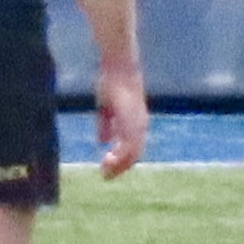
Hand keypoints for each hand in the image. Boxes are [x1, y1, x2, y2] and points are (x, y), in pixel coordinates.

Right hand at [94, 59, 148, 178]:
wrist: (119, 67)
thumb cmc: (112, 82)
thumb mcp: (106, 106)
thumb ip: (106, 124)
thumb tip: (103, 141)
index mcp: (135, 123)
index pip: (132, 148)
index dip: (120, 160)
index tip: (107, 169)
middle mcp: (140, 126)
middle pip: (134, 154)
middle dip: (120, 167)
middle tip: (106, 176)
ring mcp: (137, 124)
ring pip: (133, 153)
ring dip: (120, 164)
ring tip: (106, 172)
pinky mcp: (132, 120)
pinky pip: (129, 144)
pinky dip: (120, 155)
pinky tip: (108, 159)